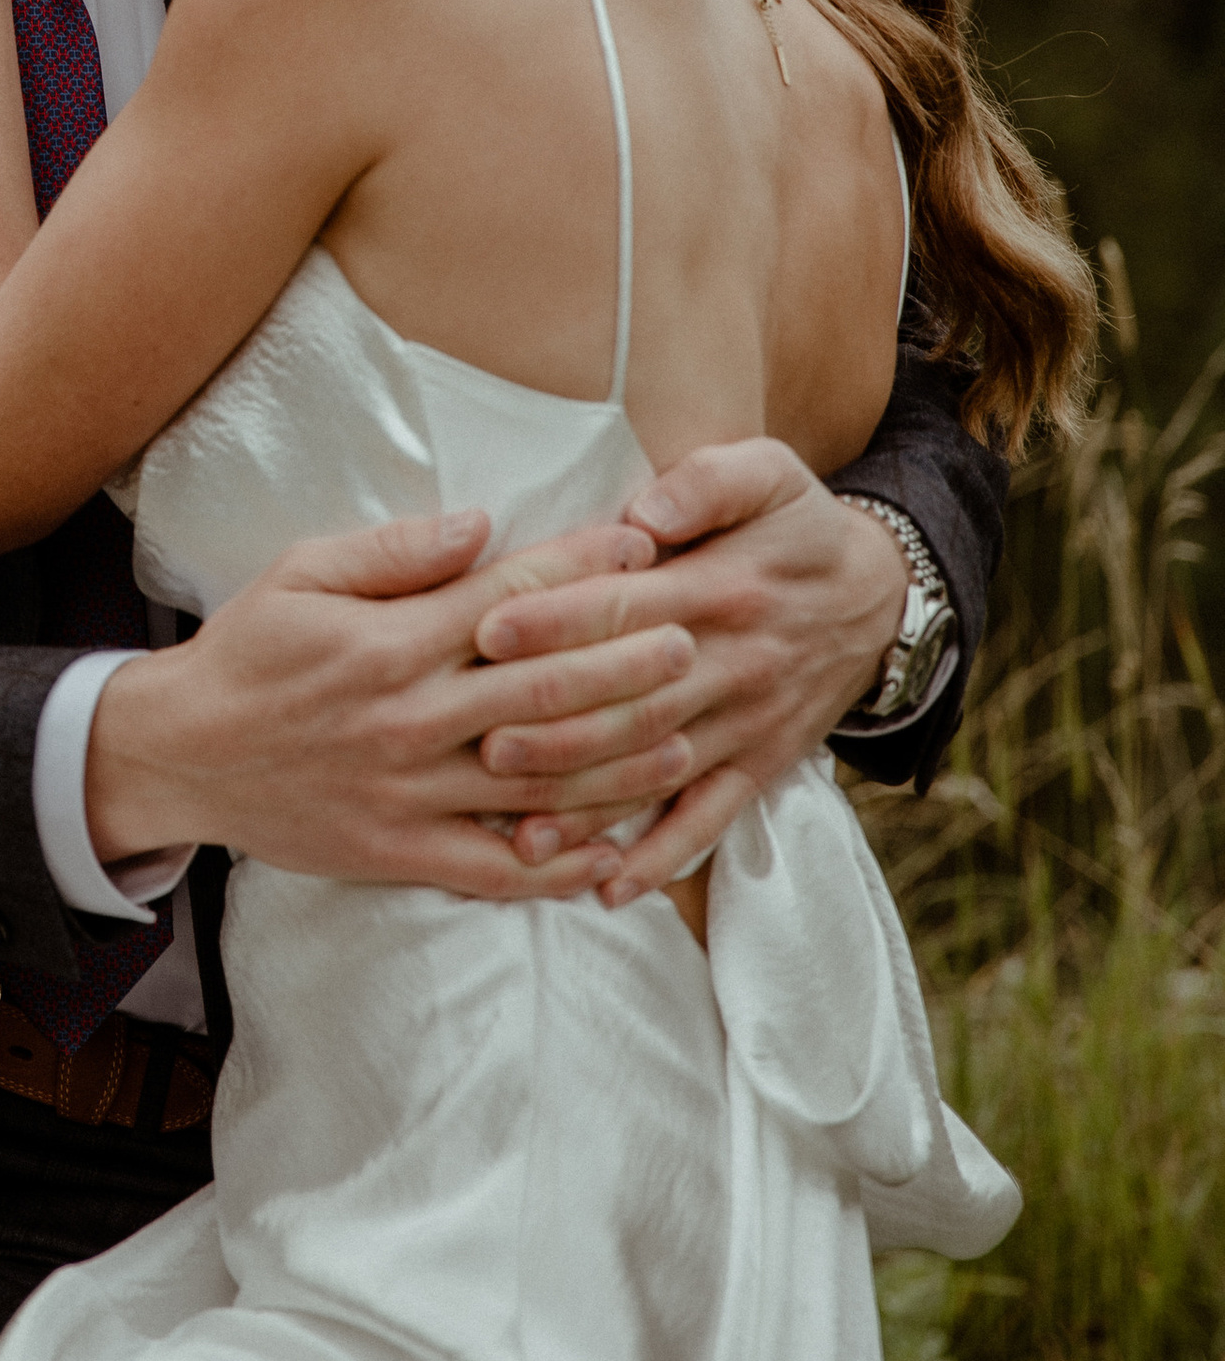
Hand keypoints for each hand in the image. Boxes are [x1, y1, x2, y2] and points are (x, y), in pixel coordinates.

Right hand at [86, 510, 699, 902]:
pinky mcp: (400, 853)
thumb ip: (395, 550)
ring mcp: (408, 793)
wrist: (178, 755)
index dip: (581, 572)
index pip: (509, 600)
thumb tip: (483, 524)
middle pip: (544, 689)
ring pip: (535, 780)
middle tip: (692, 638)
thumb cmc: (246, 652)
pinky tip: (613, 851)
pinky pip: (495, 869)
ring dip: (617, 760)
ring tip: (683, 736)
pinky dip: (557, 863)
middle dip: (627, 661)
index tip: (640, 549)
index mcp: (388, 642)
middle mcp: (409, 718)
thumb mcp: (300, 573)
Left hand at [467, 440, 910, 905]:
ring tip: (520, 832)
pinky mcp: (759, 767)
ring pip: (658, 771)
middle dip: (556, 725)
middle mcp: (733, 664)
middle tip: (480, 740)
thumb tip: (642, 513)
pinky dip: (660, 858)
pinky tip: (606, 888)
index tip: (486, 628)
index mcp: (722, 587)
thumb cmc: (796, 525)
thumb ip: (705, 483)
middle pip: (633, 702)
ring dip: (591, 805)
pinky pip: (710, 820)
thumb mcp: (769, 472)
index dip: (557, 619)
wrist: (880, 599)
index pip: (627, 608)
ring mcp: (746, 724)